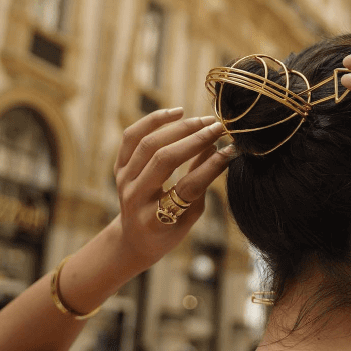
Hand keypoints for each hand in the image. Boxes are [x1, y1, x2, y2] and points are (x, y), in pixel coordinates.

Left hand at [112, 109, 233, 268]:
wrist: (134, 238)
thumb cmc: (170, 229)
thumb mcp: (190, 216)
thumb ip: (202, 184)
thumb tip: (219, 148)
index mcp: (155, 220)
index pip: (188, 186)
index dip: (212, 166)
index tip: (231, 149)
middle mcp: (134, 197)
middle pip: (165, 159)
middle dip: (195, 140)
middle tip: (219, 128)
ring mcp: (123, 180)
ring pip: (149, 143)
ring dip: (180, 128)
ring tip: (203, 121)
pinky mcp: (118, 167)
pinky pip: (132, 136)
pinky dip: (154, 120)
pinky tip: (178, 113)